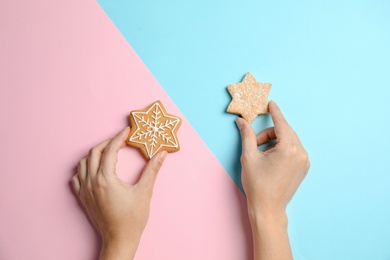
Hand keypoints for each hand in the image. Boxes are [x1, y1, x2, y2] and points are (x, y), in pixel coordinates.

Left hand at [71, 127, 166, 259]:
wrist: (119, 240)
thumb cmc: (132, 219)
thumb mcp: (145, 193)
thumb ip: (152, 170)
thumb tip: (162, 154)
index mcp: (106, 179)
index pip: (110, 150)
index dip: (119, 137)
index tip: (127, 131)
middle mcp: (92, 182)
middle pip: (94, 152)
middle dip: (107, 142)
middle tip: (120, 140)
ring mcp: (85, 190)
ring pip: (83, 163)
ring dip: (95, 154)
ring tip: (108, 152)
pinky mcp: (83, 198)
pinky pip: (77, 177)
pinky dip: (84, 169)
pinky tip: (94, 170)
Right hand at [236, 101, 309, 259]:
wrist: (268, 208)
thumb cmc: (258, 184)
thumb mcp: (249, 157)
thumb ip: (247, 136)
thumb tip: (241, 122)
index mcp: (289, 149)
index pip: (281, 123)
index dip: (275, 112)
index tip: (271, 104)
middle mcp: (301, 153)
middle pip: (284, 132)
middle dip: (268, 133)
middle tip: (254, 142)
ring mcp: (304, 161)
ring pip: (289, 140)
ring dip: (274, 142)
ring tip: (261, 154)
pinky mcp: (303, 168)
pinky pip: (293, 150)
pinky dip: (281, 149)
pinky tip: (270, 159)